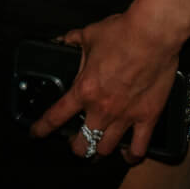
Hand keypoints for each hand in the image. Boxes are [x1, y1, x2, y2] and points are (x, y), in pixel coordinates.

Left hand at [32, 10, 184, 163]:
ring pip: (106, 149)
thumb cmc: (123, 33)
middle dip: (75, 146)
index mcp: (84, 90)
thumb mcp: (89, 35)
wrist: (153, 34)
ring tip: (98, 148)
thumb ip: (73, 41)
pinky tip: (128, 154)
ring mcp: (125, 116)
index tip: (36, 133)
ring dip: (99, 150)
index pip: (55, 117)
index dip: (41, 129)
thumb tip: (63, 40)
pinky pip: (138, 148)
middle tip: (75, 141)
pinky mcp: (148, 117)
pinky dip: (131, 155)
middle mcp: (102, 109)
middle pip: (81, 143)